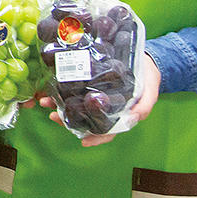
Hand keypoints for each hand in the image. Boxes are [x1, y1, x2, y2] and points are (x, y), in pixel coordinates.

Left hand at [40, 52, 160, 146]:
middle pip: (84, 119)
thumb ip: (144, 106)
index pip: (106, 131)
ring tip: (45, 101)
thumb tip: (132, 118)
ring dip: (59, 105)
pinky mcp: (88, 80)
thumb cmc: (148, 77)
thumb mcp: (150, 91)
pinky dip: (61, 89)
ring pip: (75, 105)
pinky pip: (73, 88)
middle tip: (53, 115)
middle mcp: (103, 106)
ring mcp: (94, 94)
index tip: (83, 141)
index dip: (96, 138)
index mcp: (118, 113)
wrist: (144, 56)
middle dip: (67, 120)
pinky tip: (50, 87)